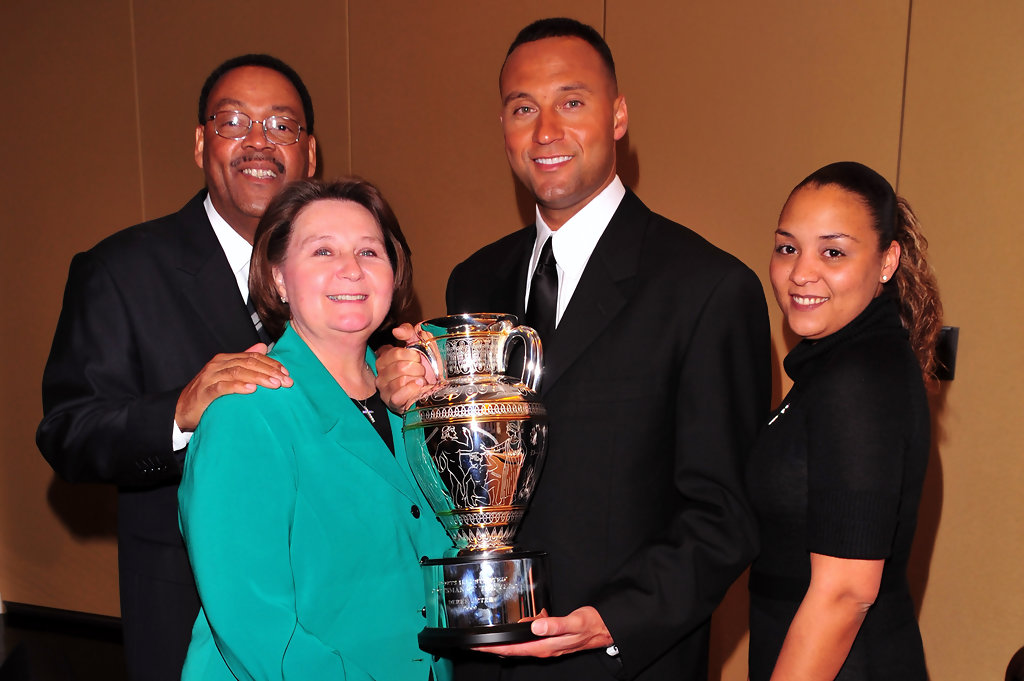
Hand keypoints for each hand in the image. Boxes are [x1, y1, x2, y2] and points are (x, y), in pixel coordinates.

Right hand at [174, 343, 291, 430]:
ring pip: (238, 372)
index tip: (287, 373)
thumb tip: (263, 347)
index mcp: (225, 359)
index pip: (253, 357)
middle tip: (286, 381)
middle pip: (248, 363)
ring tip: (274, 384)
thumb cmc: (207, 392)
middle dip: (270, 371)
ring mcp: (210, 377)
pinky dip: (238, 387)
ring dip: (258, 377)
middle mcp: (218, 365)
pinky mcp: (204, 392)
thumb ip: (244, 361)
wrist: (182, 409)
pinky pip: (222, 387)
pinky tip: (251, 389)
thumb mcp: (227, 375)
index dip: (271, 364)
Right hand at [375, 324, 436, 412]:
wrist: (436, 385)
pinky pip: (399, 396)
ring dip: (417, 380)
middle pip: (400, 367)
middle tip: (421, 371)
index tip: (417, 357)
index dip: (411, 355)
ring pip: (401, 381)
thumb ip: (408, 333)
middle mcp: (381, 373)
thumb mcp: (419, 343)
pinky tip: (419, 388)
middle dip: (417, 368)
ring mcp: (384, 389)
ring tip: (420, 380)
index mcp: (385, 358)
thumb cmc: (425, 364)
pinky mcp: (391, 402)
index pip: (394, 353)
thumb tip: (396, 331)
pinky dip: (412, 391)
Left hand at [473, 606, 612, 657]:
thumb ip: (556, 625)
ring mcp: (546, 646)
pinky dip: (516, 638)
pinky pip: (527, 642)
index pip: (514, 649)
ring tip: (486, 639)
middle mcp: (544, 648)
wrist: (604, 629)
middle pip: (512, 651)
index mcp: (546, 646)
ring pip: (519, 647)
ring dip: (502, 644)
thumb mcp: (575, 622)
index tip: (478, 646)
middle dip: (493, 648)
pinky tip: (512, 631)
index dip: (495, 647)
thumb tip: (537, 627)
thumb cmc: (591, 625)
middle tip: (474, 643)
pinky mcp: (549, 641)